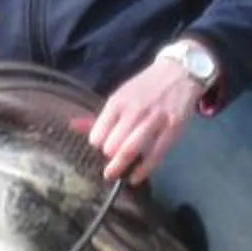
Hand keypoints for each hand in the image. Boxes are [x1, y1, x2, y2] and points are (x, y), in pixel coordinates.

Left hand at [88, 54, 207, 183]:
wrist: (178, 73)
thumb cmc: (145, 88)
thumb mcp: (120, 96)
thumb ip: (99, 115)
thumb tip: (73, 126)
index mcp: (117, 102)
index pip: (98, 134)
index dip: (97, 145)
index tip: (100, 148)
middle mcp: (134, 110)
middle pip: (112, 145)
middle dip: (108, 158)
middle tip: (109, 163)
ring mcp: (154, 120)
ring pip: (130, 151)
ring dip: (120, 167)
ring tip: (115, 174)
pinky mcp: (172, 129)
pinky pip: (155, 155)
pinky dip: (143, 171)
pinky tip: (135, 177)